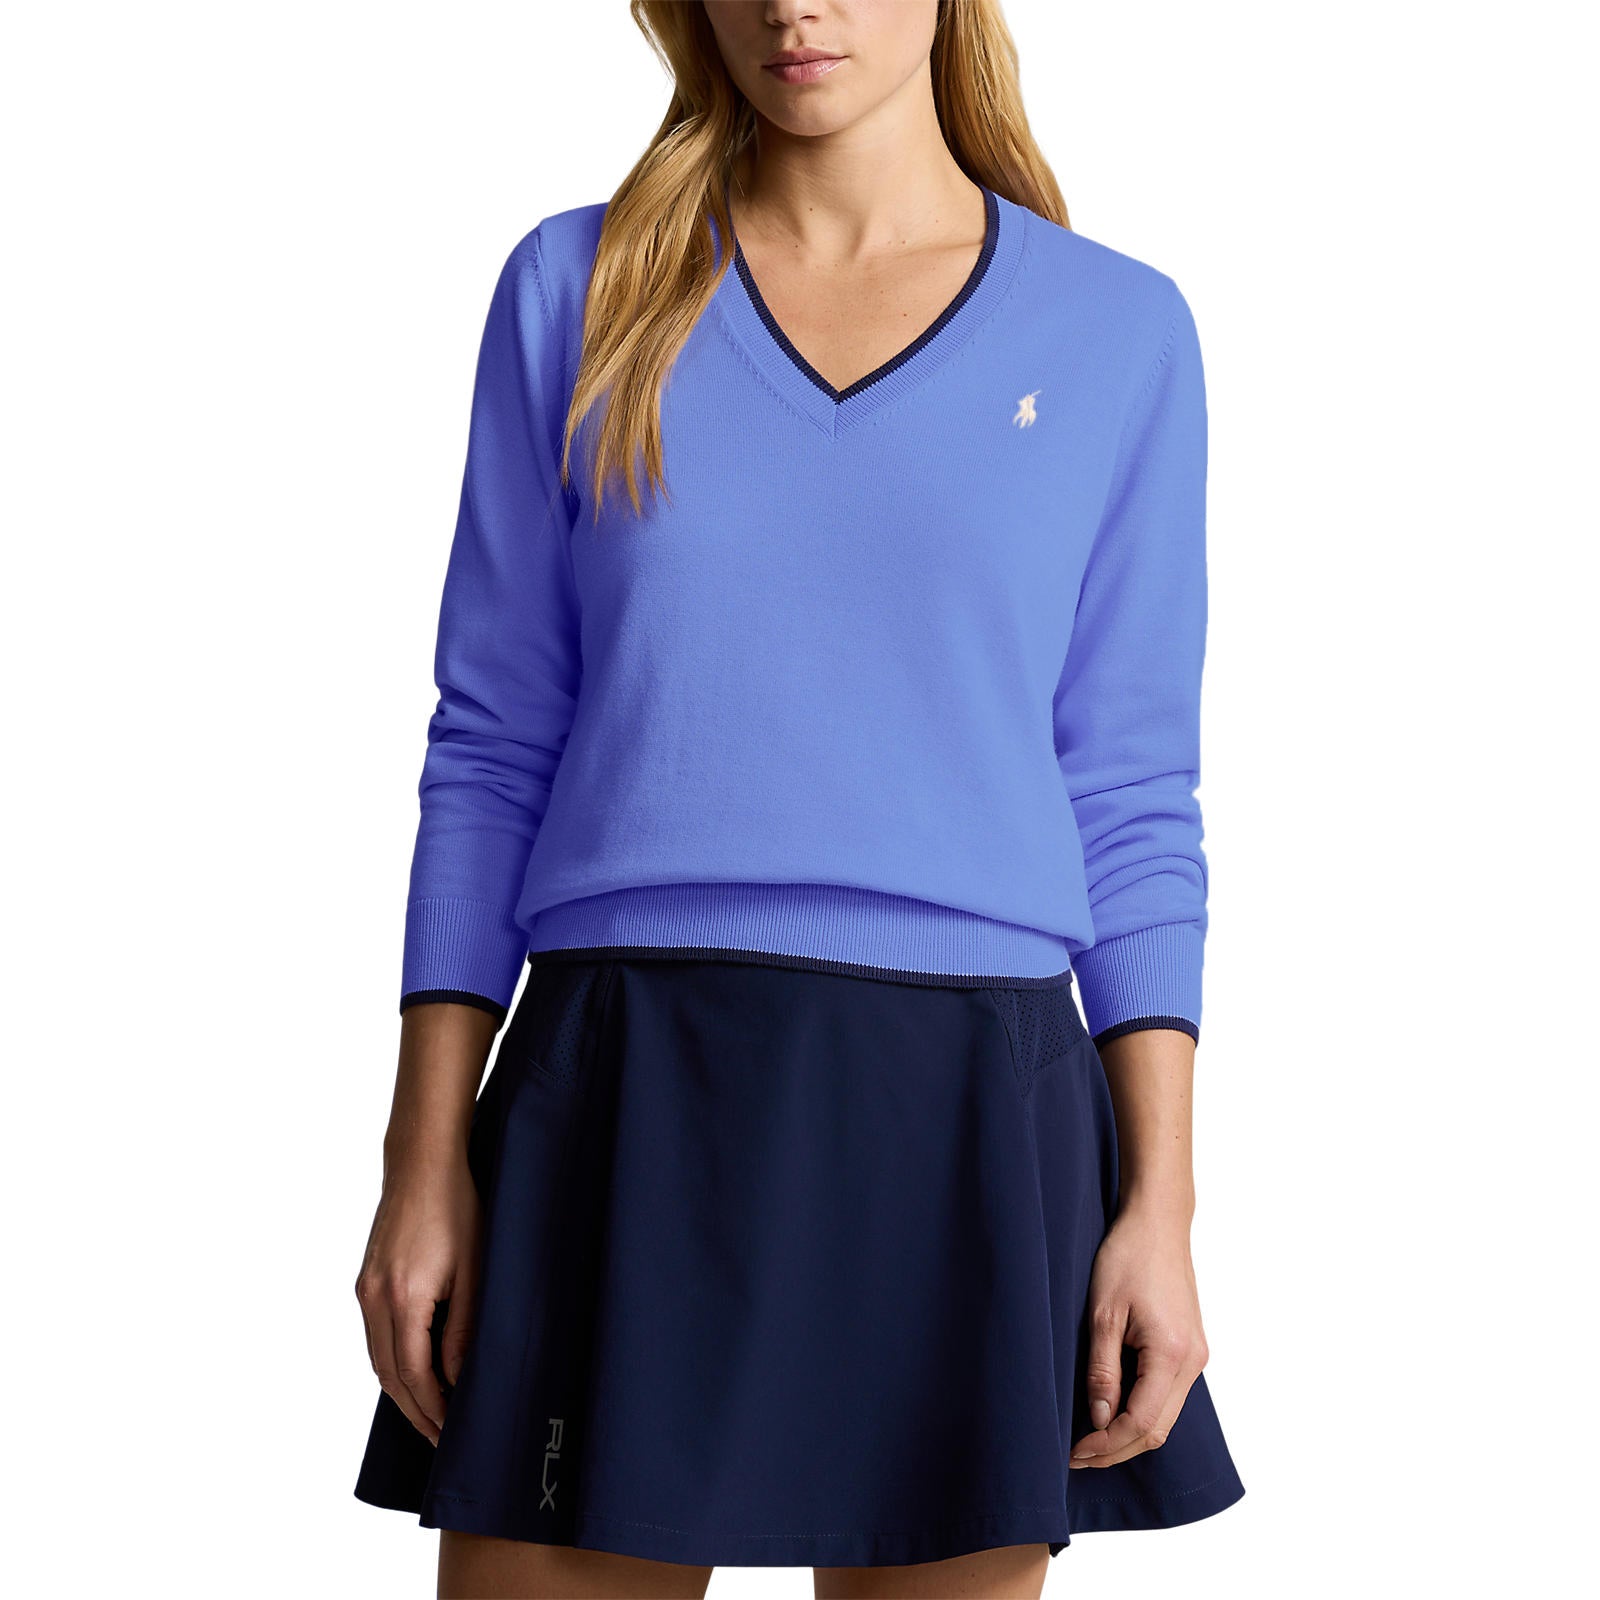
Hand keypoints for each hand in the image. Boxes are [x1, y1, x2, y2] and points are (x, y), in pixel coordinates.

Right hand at [354, 1154, 481, 1444]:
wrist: (422, 1164)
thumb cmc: (457, 1208)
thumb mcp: (475, 1269)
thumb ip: (464, 1328)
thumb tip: (459, 1378)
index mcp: (403, 1298)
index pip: (414, 1374)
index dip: (432, 1409)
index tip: (451, 1433)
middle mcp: (374, 1298)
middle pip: (389, 1376)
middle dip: (415, 1411)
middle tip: (440, 1439)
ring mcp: (365, 1289)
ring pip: (377, 1359)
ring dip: (402, 1391)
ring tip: (430, 1414)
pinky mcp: (365, 1281)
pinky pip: (374, 1336)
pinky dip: (391, 1363)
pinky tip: (414, 1372)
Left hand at [1069, 1204, 1208, 1468]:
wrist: (1158, 1223)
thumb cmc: (1127, 1257)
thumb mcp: (1102, 1313)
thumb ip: (1102, 1371)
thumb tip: (1099, 1420)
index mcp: (1172, 1354)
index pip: (1141, 1423)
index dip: (1106, 1444)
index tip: (1074, 1451)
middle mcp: (1193, 1362)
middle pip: (1158, 1430)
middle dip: (1116, 1449)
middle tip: (1076, 1456)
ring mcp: (1196, 1357)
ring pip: (1166, 1418)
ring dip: (1129, 1434)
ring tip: (1089, 1439)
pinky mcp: (1190, 1349)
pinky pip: (1168, 1396)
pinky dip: (1142, 1412)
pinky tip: (1112, 1411)